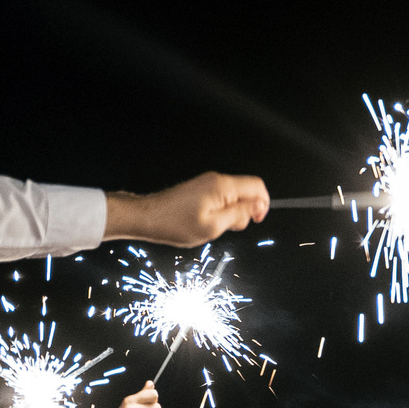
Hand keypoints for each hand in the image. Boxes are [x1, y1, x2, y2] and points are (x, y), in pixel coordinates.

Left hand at [102, 174, 271, 246]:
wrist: (145, 217)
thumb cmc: (175, 224)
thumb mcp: (213, 226)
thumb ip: (239, 214)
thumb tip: (258, 206)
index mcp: (222, 187)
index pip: (257, 186)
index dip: (263, 204)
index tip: (254, 220)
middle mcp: (216, 180)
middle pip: (247, 191)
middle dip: (245, 211)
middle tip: (227, 227)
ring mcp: (207, 183)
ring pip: (234, 196)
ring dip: (231, 213)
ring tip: (213, 226)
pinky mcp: (200, 188)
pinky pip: (221, 197)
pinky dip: (221, 210)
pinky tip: (206, 222)